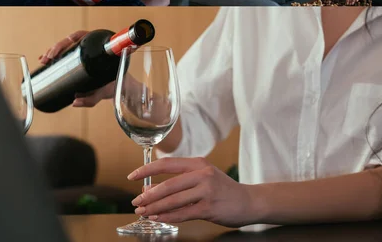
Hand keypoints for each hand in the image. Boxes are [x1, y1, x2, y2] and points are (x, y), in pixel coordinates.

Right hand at [38, 30, 114, 106]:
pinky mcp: (81, 59)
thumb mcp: (103, 92)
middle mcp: (92, 46)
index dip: (64, 42)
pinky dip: (55, 56)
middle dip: (55, 48)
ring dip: (52, 51)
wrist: (120, 87)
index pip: (79, 36)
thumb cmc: (113, 85)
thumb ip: (91, 99)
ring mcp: (86, 52)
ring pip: (66, 47)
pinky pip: (67, 54)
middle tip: (47, 59)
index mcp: (98, 47)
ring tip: (43, 60)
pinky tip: (44, 61)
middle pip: (70, 41)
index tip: (55, 52)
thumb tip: (74, 102)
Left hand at [128, 157, 252, 227]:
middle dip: (148, 195)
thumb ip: (179, 181)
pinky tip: (158, 218)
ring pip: (173, 200)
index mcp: (198, 163)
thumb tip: (150, 188)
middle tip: (136, 201)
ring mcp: (207, 191)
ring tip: (143, 212)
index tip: (132, 176)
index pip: (166, 163)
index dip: (147, 169)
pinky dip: (168, 217)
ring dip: (155, 208)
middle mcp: (202, 174)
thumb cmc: (223, 190)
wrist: (249, 201)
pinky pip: (183, 213)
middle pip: (168, 184)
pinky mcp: (210, 208)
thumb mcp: (202, 178)